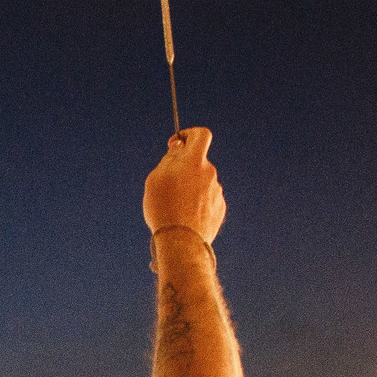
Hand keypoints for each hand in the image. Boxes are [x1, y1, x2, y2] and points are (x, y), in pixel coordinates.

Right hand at [142, 127, 224, 243]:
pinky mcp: (219, 209)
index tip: (178, 143)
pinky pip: (207, 199)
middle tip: (167, 185)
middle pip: (198, 162)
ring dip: (190, 188)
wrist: (181, 242)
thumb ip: (170, 158)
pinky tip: (184, 217)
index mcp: (195, 161)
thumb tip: (179, 146)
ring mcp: (217, 192)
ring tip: (174, 207)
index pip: (201, 135)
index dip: (189, 134)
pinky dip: (197, 203)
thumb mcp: (156, 178)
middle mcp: (210, 173)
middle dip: (184, 168)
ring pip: (202, 182)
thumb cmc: (164, 208)